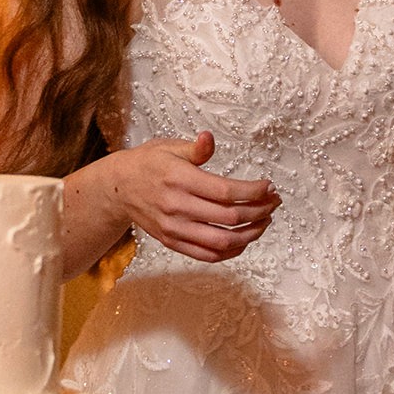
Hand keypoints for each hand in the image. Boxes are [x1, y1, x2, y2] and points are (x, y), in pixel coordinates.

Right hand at [108, 132, 278, 262]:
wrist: (119, 187)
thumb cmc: (148, 163)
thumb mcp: (170, 147)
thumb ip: (195, 149)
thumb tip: (209, 139)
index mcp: (179, 180)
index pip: (226, 192)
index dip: (254, 192)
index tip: (269, 186)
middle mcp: (177, 207)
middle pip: (229, 218)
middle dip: (259, 211)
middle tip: (273, 202)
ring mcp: (175, 229)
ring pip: (222, 241)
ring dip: (250, 234)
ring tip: (264, 221)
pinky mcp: (172, 242)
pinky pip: (207, 255)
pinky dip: (231, 252)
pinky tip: (244, 240)